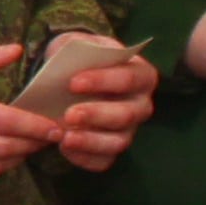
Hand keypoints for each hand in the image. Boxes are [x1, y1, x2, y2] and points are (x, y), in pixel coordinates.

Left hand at [36, 48, 160, 174]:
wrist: (70, 75)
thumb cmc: (81, 57)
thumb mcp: (79, 43)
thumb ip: (79, 49)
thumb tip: (71, 64)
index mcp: (141, 75)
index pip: (129, 79)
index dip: (103, 81)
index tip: (73, 82)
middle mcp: (141, 105)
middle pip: (126, 115)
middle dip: (97, 115)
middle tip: (69, 114)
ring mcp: (129, 130)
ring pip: (118, 142)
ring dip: (91, 141)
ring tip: (65, 137)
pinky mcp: (112, 149)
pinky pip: (103, 161)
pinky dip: (84, 158)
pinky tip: (64, 147)